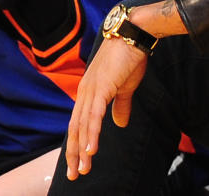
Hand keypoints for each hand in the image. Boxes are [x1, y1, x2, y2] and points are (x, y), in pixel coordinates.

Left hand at [64, 37, 148, 180]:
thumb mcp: (125, 86)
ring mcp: (91, 90)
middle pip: (76, 128)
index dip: (78, 143)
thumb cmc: (129, 57)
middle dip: (74, 153)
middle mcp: (85, 92)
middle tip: (75, 174)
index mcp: (89, 92)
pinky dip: (91, 134)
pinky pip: (94, 117)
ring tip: (82, 169)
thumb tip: (120, 124)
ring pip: (82, 126)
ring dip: (81, 149)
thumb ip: (121, 106)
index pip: (79, 123)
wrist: (133, 35)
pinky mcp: (101, 88)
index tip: (78, 162)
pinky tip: (91, 150)